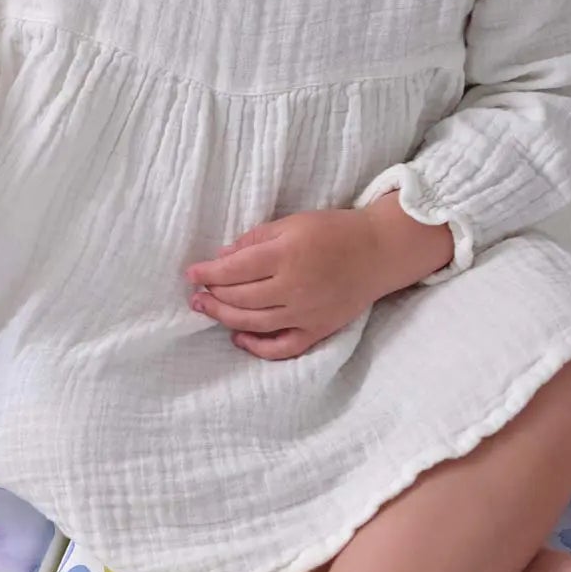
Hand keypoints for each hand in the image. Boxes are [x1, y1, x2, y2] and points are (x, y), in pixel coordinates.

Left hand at [185, 193, 454, 360]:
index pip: (235, 269)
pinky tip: (238, 337)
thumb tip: (221, 258)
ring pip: (254, 323)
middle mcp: (296, 287)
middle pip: (240, 298)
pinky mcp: (319, 329)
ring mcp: (307, 313)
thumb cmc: (332, 231)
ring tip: (206, 310)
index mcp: (287, 254)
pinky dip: (257, 347)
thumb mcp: (291, 223)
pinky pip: (283, 347)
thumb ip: (254, 240)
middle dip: (212, 297)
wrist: (379, 251)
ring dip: (224, 318)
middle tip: (196, 294)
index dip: (208, 273)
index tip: (191, 274)